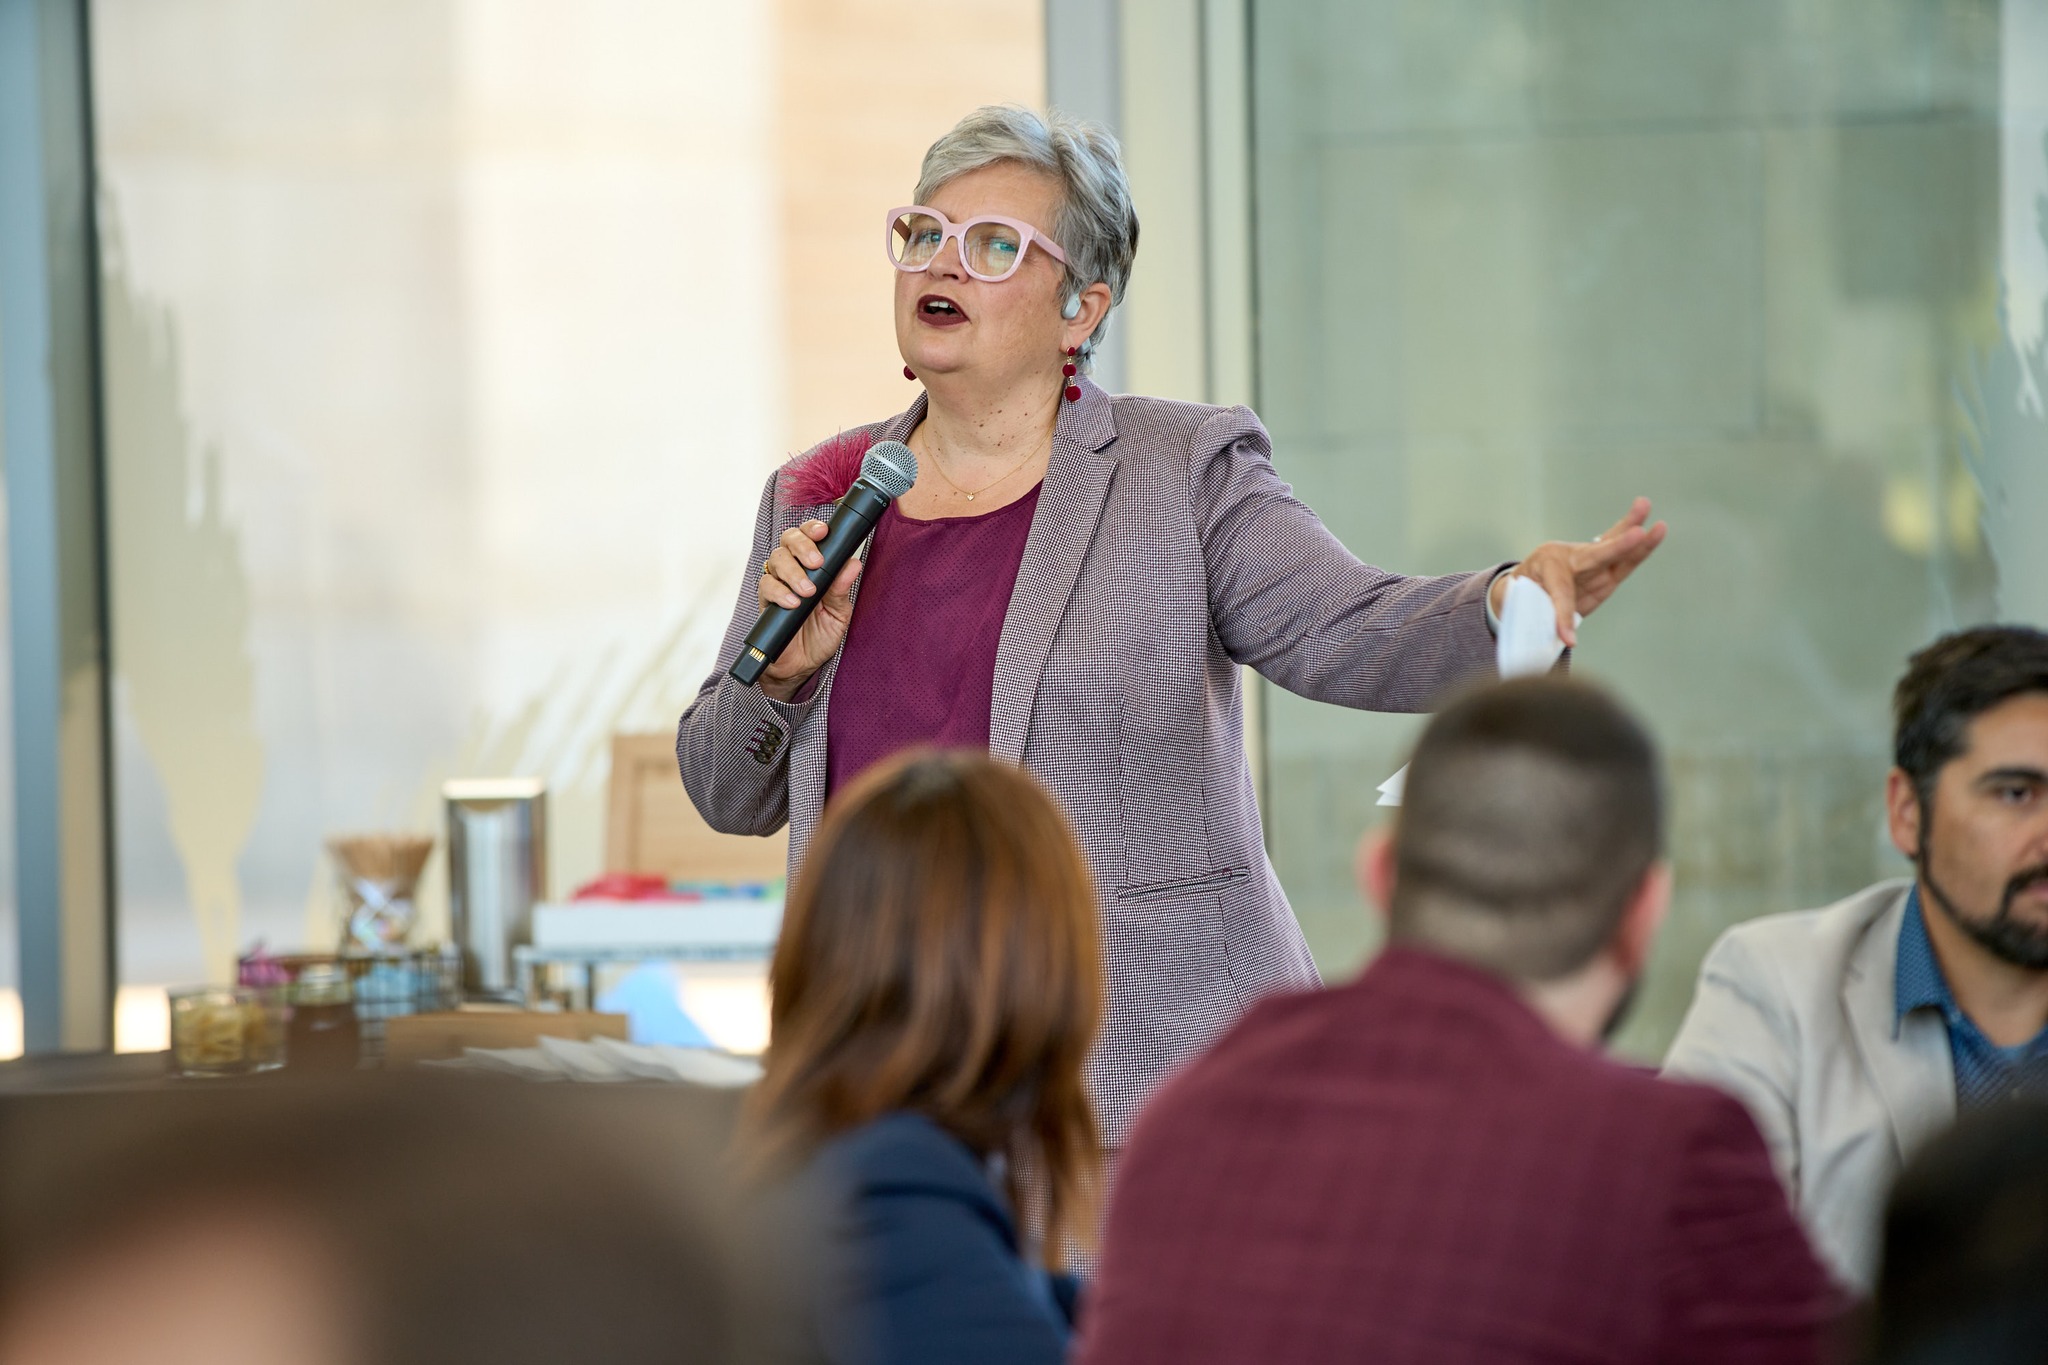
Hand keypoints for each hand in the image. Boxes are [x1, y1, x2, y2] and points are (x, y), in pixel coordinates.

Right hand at [755, 520, 862, 700]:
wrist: (801, 665)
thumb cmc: (820, 635)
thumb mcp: (839, 613)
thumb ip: (842, 589)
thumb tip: (853, 563)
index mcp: (813, 567)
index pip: (809, 536)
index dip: (813, 528)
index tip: (824, 531)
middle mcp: (794, 569)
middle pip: (788, 540)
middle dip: (803, 546)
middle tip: (817, 563)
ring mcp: (778, 584)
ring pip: (776, 560)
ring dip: (793, 572)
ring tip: (807, 591)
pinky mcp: (766, 601)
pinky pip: (766, 586)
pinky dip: (780, 592)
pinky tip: (793, 603)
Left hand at [1490, 497, 1666, 647]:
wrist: (1525, 584)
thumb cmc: (1522, 595)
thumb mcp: (1522, 606)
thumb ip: (1542, 619)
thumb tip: (1567, 641)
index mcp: (1545, 565)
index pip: (1560, 592)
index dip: (1563, 615)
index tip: (1567, 640)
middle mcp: (1570, 557)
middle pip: (1596, 554)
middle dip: (1617, 546)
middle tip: (1637, 532)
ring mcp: (1590, 563)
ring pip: (1614, 548)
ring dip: (1634, 534)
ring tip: (1647, 507)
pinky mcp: (1606, 573)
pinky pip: (1626, 560)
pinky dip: (1641, 547)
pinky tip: (1655, 530)